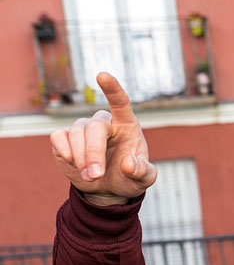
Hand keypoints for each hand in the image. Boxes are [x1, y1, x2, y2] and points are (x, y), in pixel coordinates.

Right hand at [49, 72, 155, 204]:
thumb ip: (142, 172)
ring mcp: (82, 128)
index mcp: (126, 125)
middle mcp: (103, 122)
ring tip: (92, 176)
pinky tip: (74, 163)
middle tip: (97, 175)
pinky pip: (58, 137)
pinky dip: (65, 152)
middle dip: (94, 154)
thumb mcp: (143, 179)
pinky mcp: (63, 137)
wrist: (106, 188)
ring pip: (75, 134)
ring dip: (82, 159)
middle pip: (94, 128)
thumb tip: (128, 163)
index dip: (112, 88)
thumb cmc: (128, 178)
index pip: (120, 102)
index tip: (102, 75)